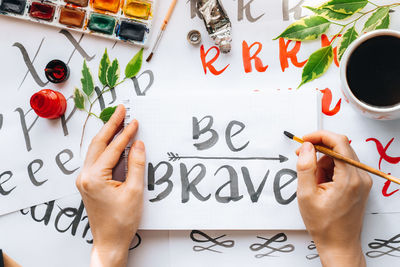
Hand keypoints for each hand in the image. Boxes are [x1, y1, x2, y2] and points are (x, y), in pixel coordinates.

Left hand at [76, 105, 144, 266]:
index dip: (125, 134)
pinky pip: (96, 158)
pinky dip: (105, 147)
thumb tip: (138, 144)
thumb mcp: (134, 192)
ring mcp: (84, 179)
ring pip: (95, 149)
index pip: (112, 149)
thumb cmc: (121, 221)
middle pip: (98, 143)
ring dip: (107, 134)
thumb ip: (136, 165)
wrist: (110, 241)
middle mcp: (85, 176)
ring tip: (117, 120)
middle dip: (110, 125)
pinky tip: (113, 141)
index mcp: (94, 178)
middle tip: (120, 109)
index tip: (134, 121)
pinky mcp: (88, 182)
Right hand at [296, 131, 371, 266]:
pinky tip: (322, 184)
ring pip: (341, 157)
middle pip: (341, 148)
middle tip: (302, 155)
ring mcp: (363, 181)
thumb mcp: (306, 194)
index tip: (305, 139)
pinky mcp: (360, 184)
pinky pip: (344, 166)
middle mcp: (360, 177)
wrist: (338, 244)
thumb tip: (306, 147)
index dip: (319, 136)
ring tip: (313, 181)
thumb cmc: (323, 224)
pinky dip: (330, 169)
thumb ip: (305, 166)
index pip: (339, 142)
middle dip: (319, 149)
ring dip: (324, 162)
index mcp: (349, 178)